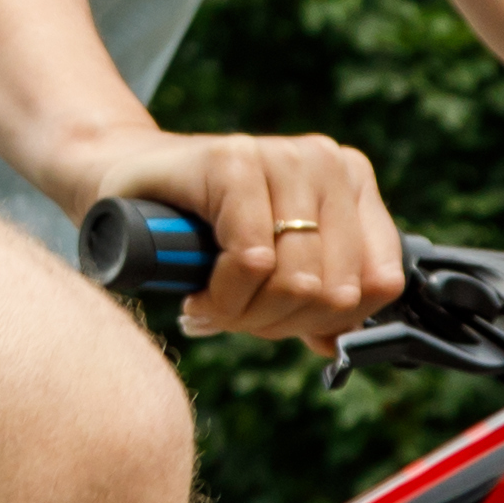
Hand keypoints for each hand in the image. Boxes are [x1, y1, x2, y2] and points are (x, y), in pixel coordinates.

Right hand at [86, 131, 404, 351]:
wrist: (124, 188)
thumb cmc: (199, 232)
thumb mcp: (272, 268)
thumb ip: (314, 302)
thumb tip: (336, 346)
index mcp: (352, 184)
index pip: (380, 283)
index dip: (325, 323)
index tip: (279, 321)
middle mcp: (327, 162)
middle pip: (335, 291)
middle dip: (277, 324)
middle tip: (233, 314)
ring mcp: (283, 156)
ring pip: (297, 282)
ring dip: (245, 315)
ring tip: (213, 302)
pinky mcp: (235, 160)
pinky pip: (251, 261)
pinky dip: (221, 297)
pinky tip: (198, 294)